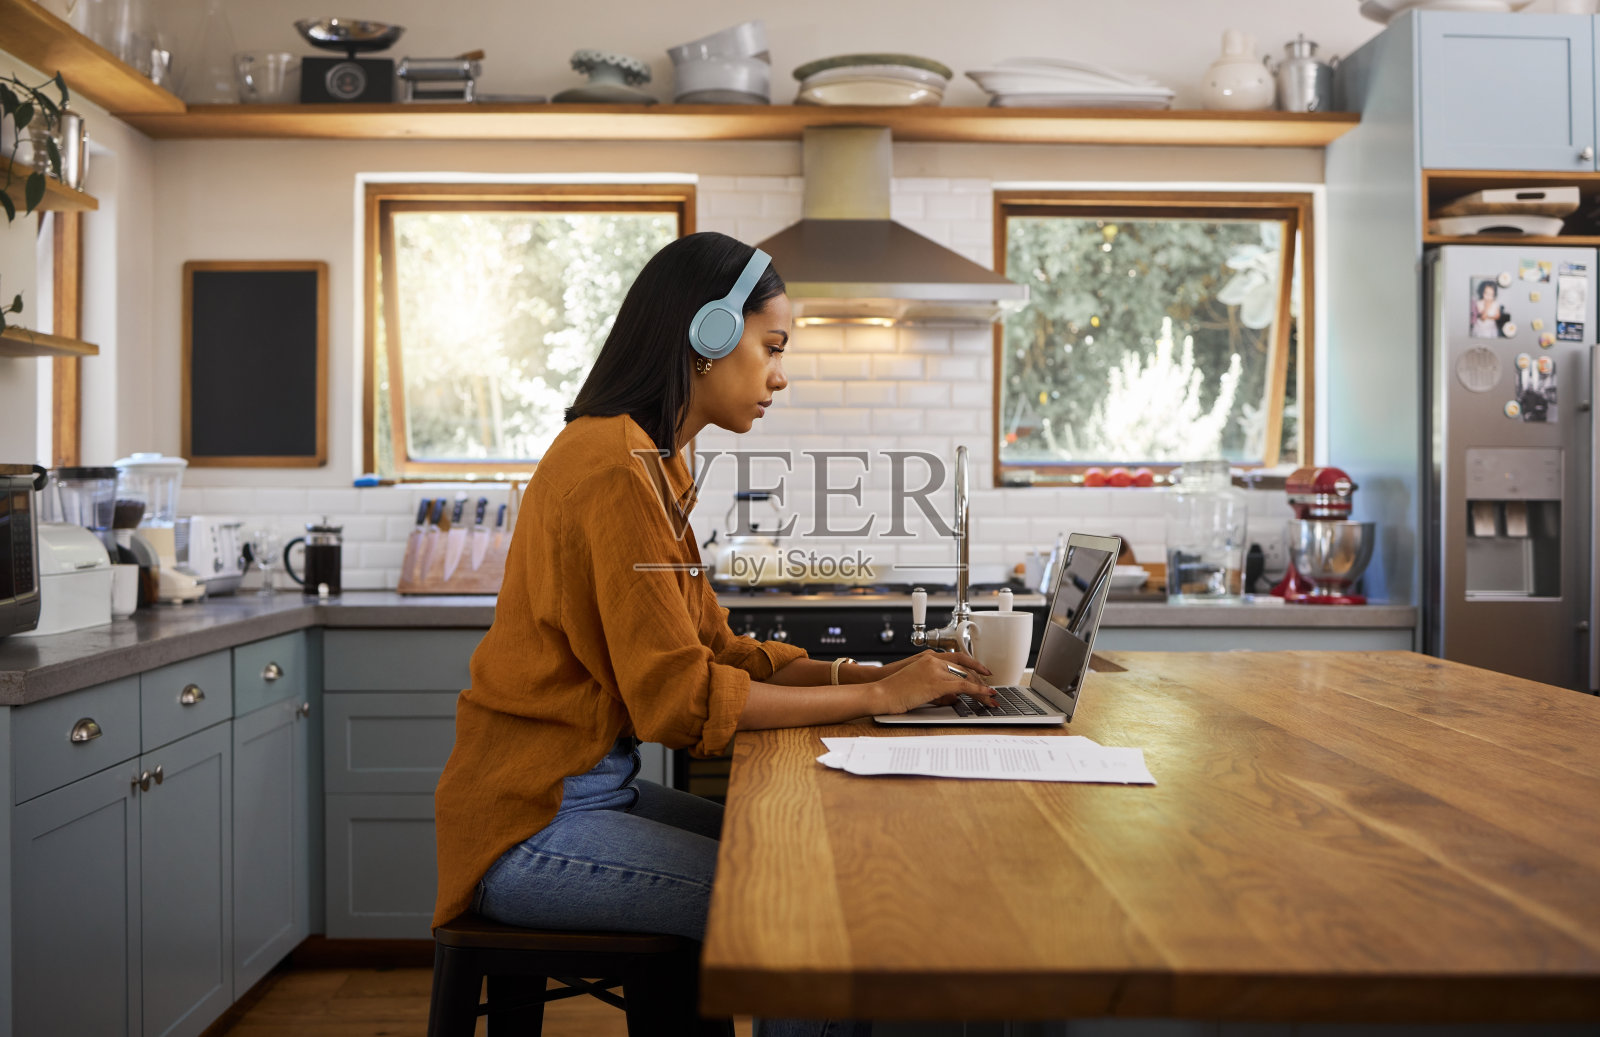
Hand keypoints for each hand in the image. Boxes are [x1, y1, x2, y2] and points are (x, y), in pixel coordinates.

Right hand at [870, 651, 997, 714]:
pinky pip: (964, 685)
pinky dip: (978, 691)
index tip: (984, 674)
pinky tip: (986, 696)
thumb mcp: (919, 686)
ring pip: (967, 676)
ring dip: (982, 688)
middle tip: (991, 691)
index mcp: (929, 657)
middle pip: (966, 668)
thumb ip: (938, 689)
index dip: (974, 666)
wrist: (881, 693)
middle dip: (981, 680)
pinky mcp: (936, 682)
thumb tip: (954, 698)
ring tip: (992, 698)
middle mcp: (934, 660)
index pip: (958, 659)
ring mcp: (935, 669)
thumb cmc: (894, 691)